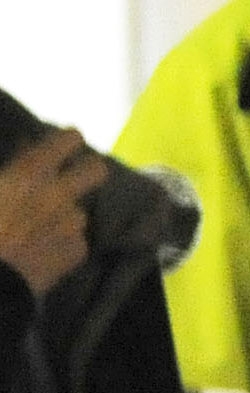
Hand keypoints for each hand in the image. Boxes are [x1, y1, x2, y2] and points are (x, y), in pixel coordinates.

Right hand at [0, 128, 105, 295]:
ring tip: (39, 229)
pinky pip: (76, 244)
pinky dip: (63, 247)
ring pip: (78, 213)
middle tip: (73, 178)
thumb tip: (22, 155)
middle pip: (96, 170)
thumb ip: (10, 169)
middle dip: (87, 171)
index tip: (63, 144)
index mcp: (30, 172)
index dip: (67, 140)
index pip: (68, 139)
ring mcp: (71, 225)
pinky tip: (44, 253)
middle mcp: (58, 193)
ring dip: (64, 218)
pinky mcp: (74, 253)